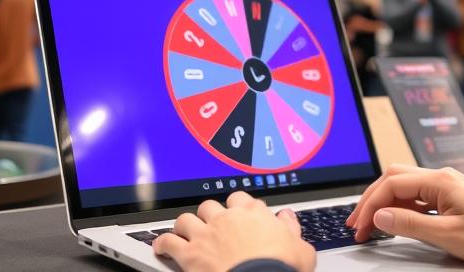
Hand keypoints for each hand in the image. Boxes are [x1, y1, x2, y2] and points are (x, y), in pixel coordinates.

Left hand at [154, 192, 315, 271]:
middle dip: (209, 215)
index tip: (238, 214)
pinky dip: (163, 244)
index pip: (240, 198)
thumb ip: (292, 228)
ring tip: (186, 234)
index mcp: (253, 215)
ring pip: (186, 219)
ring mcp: (206, 235)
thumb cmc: (282, 268)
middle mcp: (227, 220)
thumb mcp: (301, 248)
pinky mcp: (190, 254)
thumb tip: (287, 218)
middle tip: (212, 226)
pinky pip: (169, 242)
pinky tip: (162, 248)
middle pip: (210, 206)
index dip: (238, 206)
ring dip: (185, 226)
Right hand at [347, 165, 463, 262]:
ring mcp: (445, 184)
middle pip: (393, 178)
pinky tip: (395, 220)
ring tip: (371, 223)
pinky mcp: (450, 194)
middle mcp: (441, 177)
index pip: (391, 185)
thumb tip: (380, 216)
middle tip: (357, 223)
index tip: (361, 226)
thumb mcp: (448, 234)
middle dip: (371, 199)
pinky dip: (400, 206)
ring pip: (403, 185)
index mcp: (439, 181)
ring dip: (384, 202)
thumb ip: (410, 224)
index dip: (371, 206)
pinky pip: (416, 194)